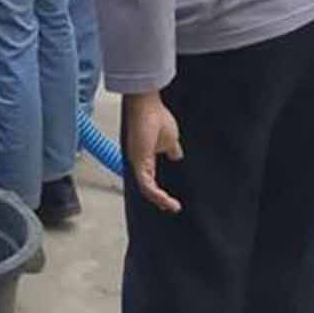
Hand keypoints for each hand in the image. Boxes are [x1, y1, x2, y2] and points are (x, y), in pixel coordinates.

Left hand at [123, 91, 183, 213]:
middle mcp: (139, 161)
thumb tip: (176, 156)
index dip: (159, 192)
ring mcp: (137, 161)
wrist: (147, 104)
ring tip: (172, 207)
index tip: (171, 201)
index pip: (150, 180)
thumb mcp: (171, 138)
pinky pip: (145, 184)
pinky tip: (166, 200)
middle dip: (159, 200)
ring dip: (160, 200)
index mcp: (145, 157)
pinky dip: (156, 195)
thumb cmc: (156, 117)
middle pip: (147, 187)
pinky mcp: (138, 160)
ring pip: (146, 189)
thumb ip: (172, 149)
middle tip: (172, 208)